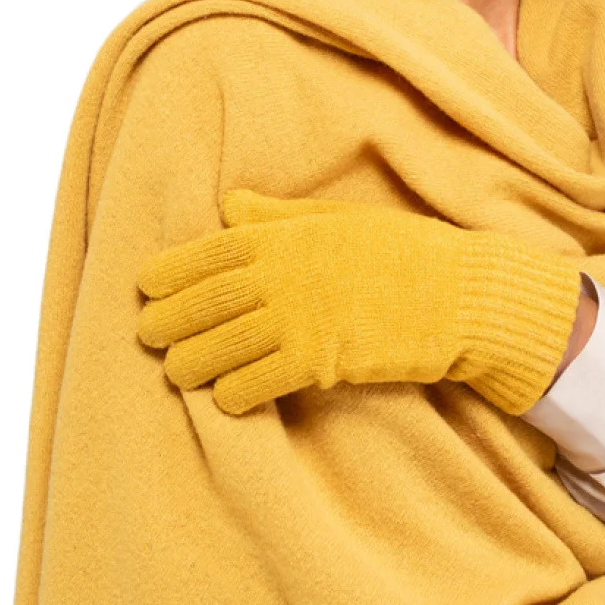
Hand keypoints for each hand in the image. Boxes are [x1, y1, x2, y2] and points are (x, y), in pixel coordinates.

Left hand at [136, 189, 582, 415]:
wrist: (460, 294)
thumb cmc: (405, 253)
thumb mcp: (339, 219)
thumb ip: (279, 217)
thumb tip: (229, 204)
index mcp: (286, 236)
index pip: (209, 253)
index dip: (170, 272)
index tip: (145, 287)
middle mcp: (282, 275)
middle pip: (205, 302)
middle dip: (169, 320)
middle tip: (147, 335)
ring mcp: (298, 318)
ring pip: (220, 348)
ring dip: (190, 363)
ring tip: (177, 371)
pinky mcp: (318, 360)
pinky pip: (256, 382)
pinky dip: (232, 394)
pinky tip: (225, 400)